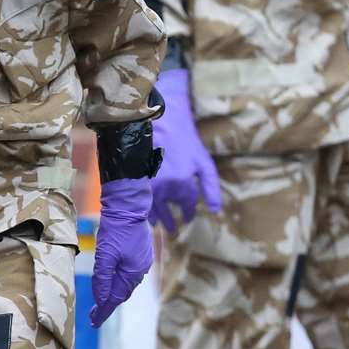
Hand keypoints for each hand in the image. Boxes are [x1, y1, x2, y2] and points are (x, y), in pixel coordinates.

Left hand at [90, 177, 152, 327]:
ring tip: (101, 301)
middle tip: (93, 314)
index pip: (115, 298)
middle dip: (108, 303)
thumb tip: (101, 299)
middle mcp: (140, 269)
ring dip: (113, 292)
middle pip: (122, 292)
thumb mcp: (105, 255)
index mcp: (133, 272)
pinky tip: (112, 280)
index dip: (104, 311)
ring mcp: (142, 260)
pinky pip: (128, 272)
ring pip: (126, 283)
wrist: (128, 205)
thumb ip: (102, 279)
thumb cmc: (116, 229)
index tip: (94, 322)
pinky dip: (119, 280)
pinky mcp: (139, 252)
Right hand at [150, 67, 221, 233]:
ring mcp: (146, 183)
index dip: (188, 214)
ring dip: (154, 217)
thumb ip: (211, 187)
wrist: (158, 118)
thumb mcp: (203, 161)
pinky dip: (142, 205)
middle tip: (172, 230)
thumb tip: (216, 211)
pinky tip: (144, 209)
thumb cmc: (184, 137)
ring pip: (150, 208)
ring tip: (157, 224)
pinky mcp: (133, 177)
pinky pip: (138, 198)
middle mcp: (164, 187)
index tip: (187, 218)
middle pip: (166, 212)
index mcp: (183, 183)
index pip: (187, 207)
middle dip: (170, 222)